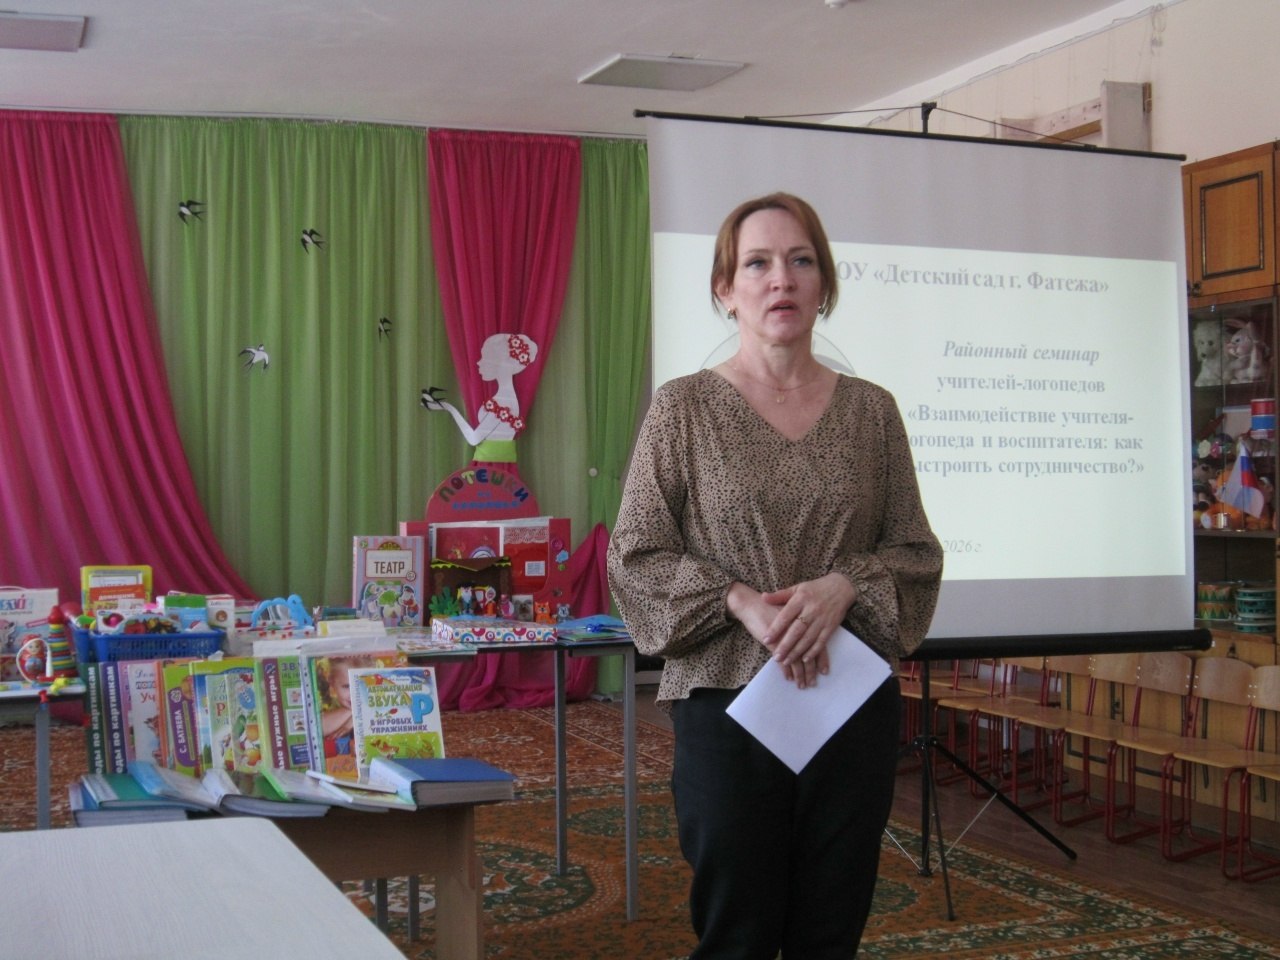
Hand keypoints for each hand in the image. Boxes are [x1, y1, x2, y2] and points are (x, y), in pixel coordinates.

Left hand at [760, 573, 857, 687]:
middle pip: (797, 630)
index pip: (786, 616)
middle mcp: (811, 610)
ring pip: (808, 638)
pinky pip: (822, 641)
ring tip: (786, 661)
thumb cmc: (814, 589)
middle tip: (776, 657)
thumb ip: (780, 595)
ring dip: (797, 651)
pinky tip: (805, 659)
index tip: (766, 639)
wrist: (841, 588)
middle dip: (786, 645)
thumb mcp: (797, 588)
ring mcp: (822, 619)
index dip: (776, 628)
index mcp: (800, 599)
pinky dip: (814, 651)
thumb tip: (763, 597)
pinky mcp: (831, 626)